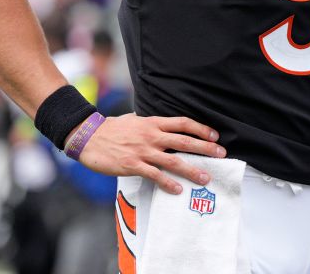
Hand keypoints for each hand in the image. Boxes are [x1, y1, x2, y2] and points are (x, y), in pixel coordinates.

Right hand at [74, 114, 225, 194]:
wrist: (88, 136)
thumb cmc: (111, 128)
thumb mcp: (134, 120)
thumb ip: (151, 124)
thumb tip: (164, 125)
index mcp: (153, 123)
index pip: (183, 123)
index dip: (201, 129)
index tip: (215, 136)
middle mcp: (151, 136)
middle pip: (184, 141)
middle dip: (205, 148)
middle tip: (221, 155)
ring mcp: (143, 151)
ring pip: (173, 160)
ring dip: (192, 170)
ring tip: (205, 178)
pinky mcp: (132, 165)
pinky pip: (154, 175)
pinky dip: (167, 183)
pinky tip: (177, 190)